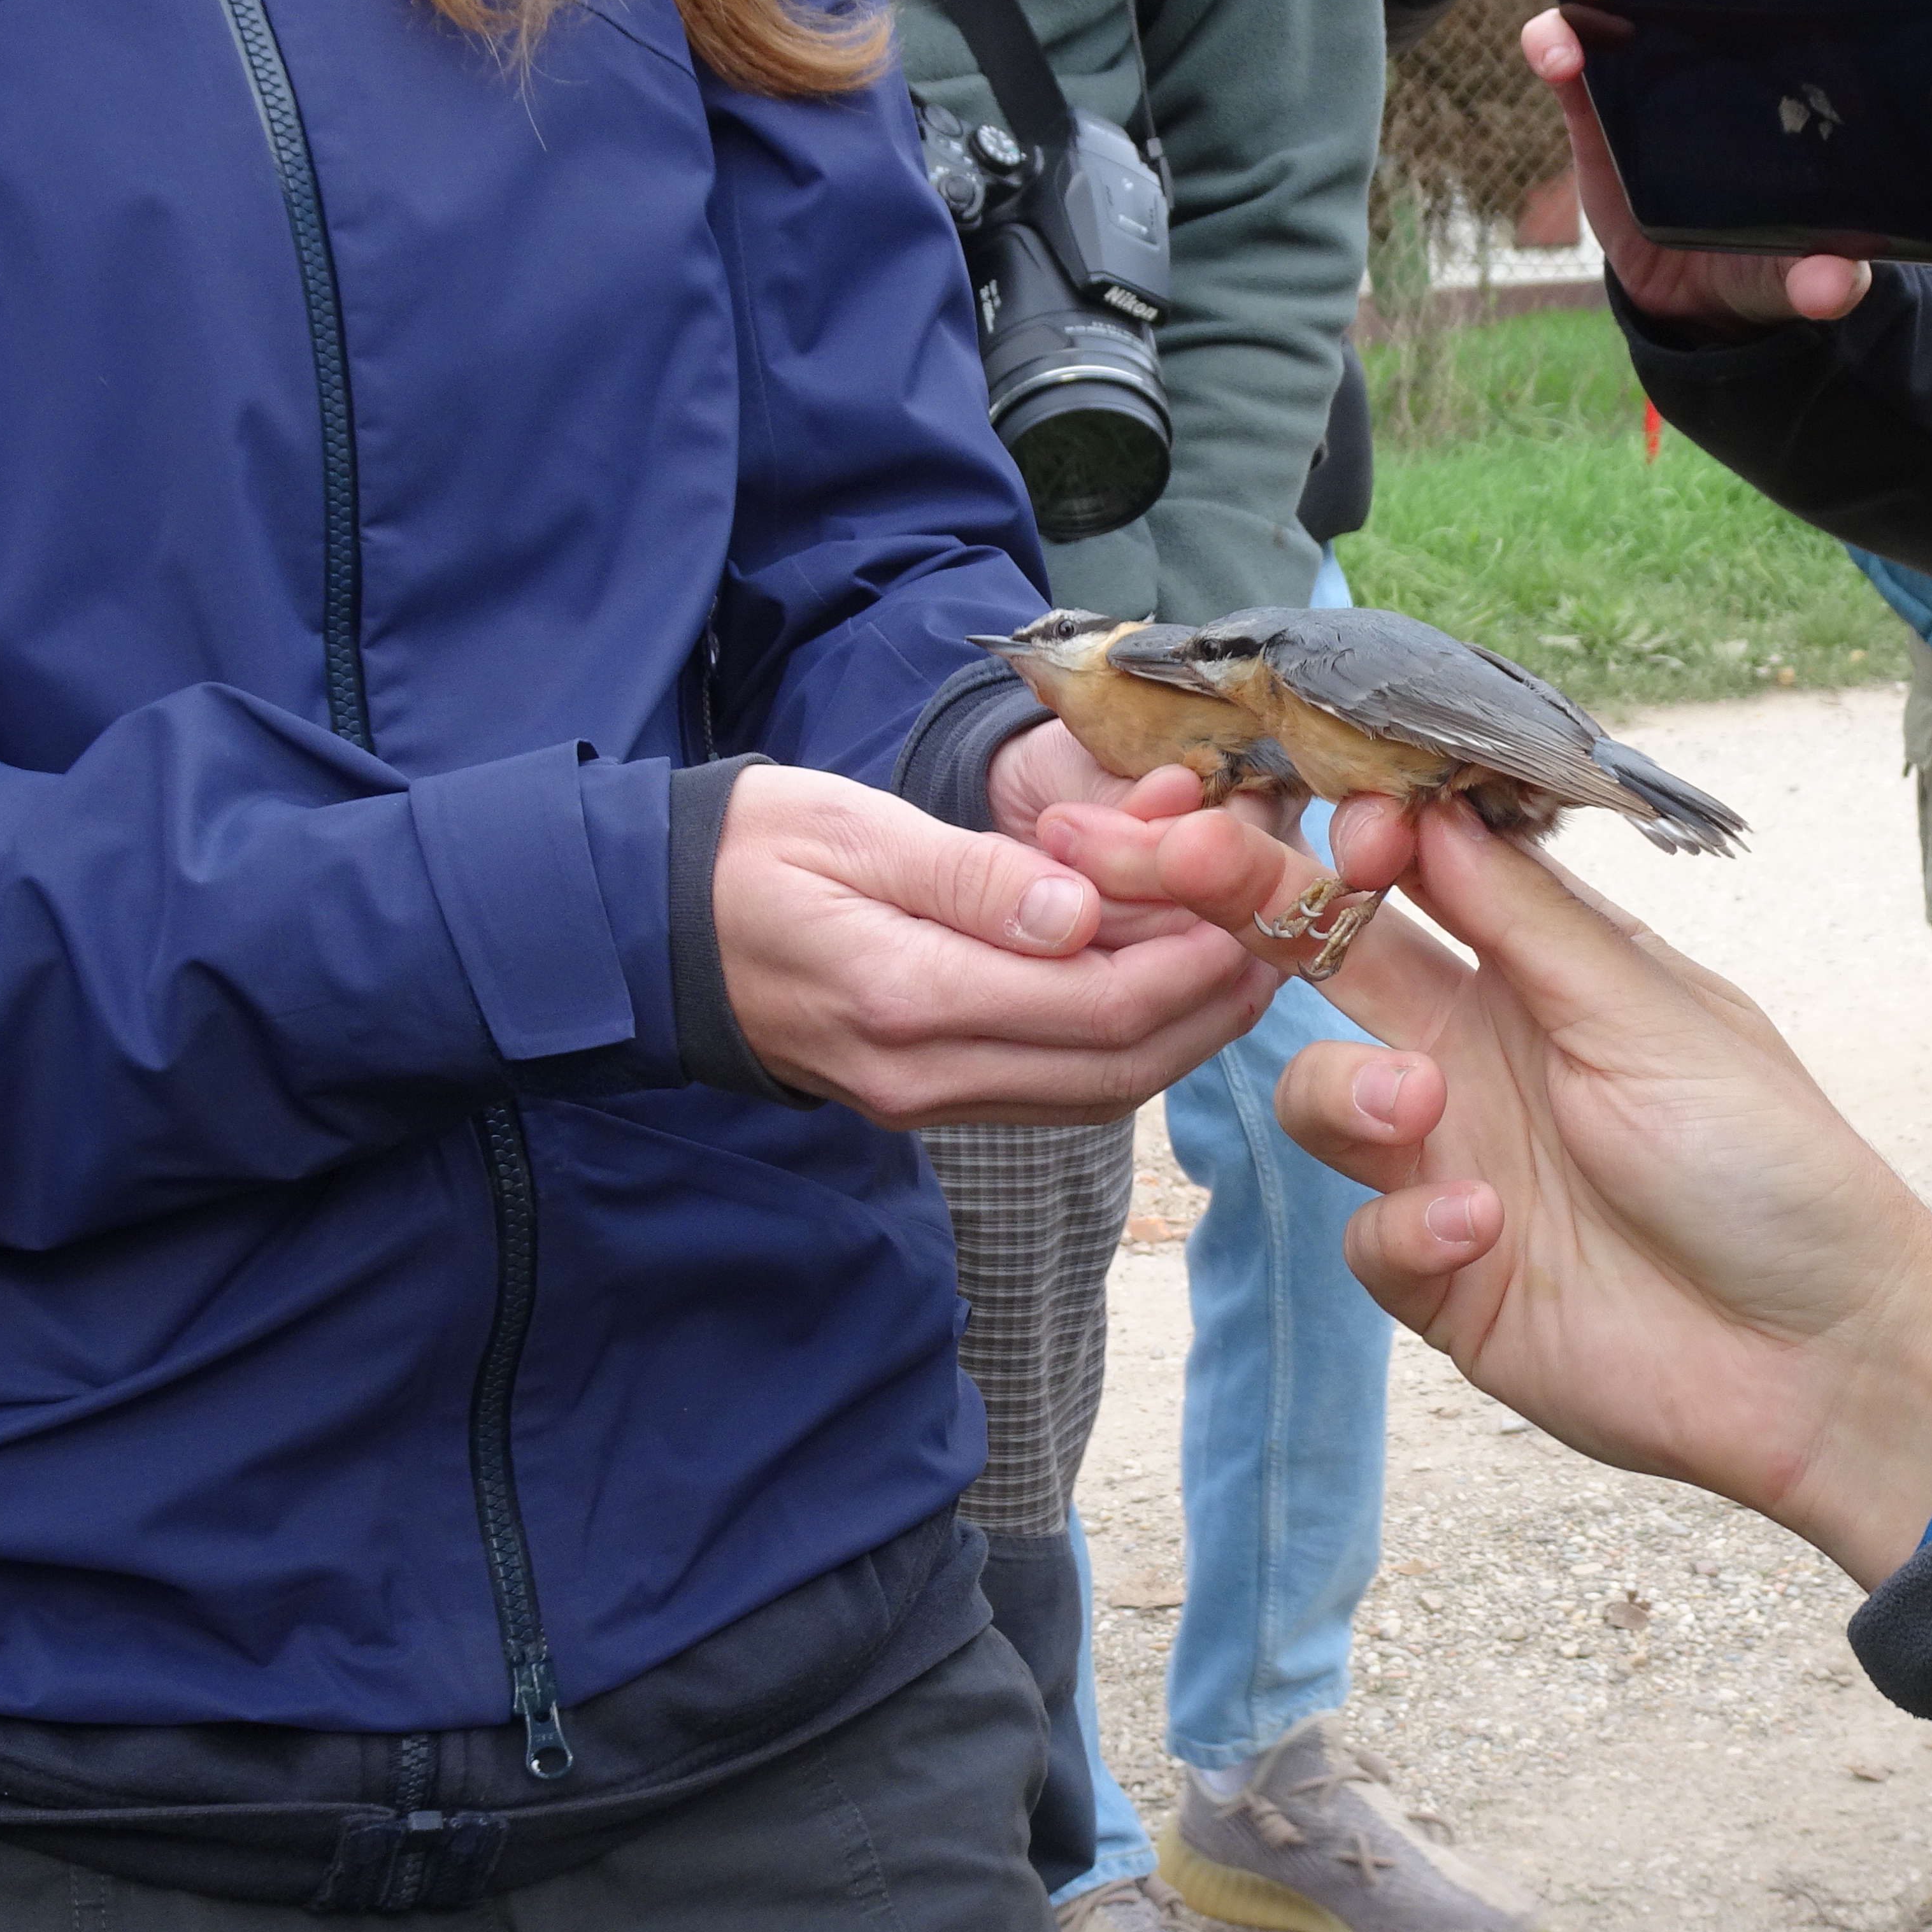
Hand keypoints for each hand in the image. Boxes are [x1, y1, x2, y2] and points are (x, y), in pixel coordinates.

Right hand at [713, 763, 1274, 1126]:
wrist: (651, 927)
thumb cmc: (752, 853)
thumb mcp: (856, 831)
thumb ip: (974, 878)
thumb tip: (1084, 913)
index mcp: (907, 996)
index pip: (1095, 1005)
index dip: (1193, 965)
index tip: (1253, 908)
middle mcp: (923, 1073)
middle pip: (1116, 1067)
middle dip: (1212, 1009)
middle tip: (1280, 940)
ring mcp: (924, 1100)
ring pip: (1096, 1090)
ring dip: (1181, 1034)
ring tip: (1244, 961)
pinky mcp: (928, 1099)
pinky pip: (1055, 1090)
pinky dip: (1124, 1045)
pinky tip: (1163, 989)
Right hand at [1044, 796, 1931, 1589]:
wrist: (1818, 1356)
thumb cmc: (1767, 1164)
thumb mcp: (1652, 1017)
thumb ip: (1529, 923)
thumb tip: (1428, 808)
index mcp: (1538, 972)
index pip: (1411, 877)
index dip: (1357, 839)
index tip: (1343, 827)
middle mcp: (1478, 1055)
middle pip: (1332, 961)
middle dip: (1257, 907)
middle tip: (1187, 863)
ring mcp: (1451, 1164)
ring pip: (1320, 1095)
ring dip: (1346, 1094)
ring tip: (1415, 1113)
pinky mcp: (1441, 1278)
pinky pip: (1364, 1235)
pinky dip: (1406, 1227)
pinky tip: (1483, 1231)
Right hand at [1520, 0, 1870, 338]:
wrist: (1695, 297)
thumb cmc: (1758, 253)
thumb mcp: (1798, 265)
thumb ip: (1824, 271)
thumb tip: (1833, 286)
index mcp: (1777, 39)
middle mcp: (1705, 27)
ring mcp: (1640, 49)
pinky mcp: (1589, 91)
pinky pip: (1561, 34)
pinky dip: (1551, 33)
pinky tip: (1559, 56)